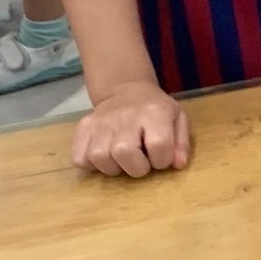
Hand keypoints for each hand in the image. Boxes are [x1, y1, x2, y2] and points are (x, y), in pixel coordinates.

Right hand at [71, 81, 190, 177]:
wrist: (127, 91)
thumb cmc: (155, 111)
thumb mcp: (177, 119)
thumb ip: (181, 143)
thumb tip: (177, 165)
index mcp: (154, 112)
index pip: (158, 144)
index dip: (161, 160)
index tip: (160, 158)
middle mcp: (126, 115)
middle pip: (124, 152)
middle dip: (136, 168)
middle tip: (140, 163)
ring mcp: (101, 121)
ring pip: (99, 157)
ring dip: (113, 168)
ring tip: (122, 160)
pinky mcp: (83, 127)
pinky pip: (79, 158)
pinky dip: (91, 164)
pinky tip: (105, 157)